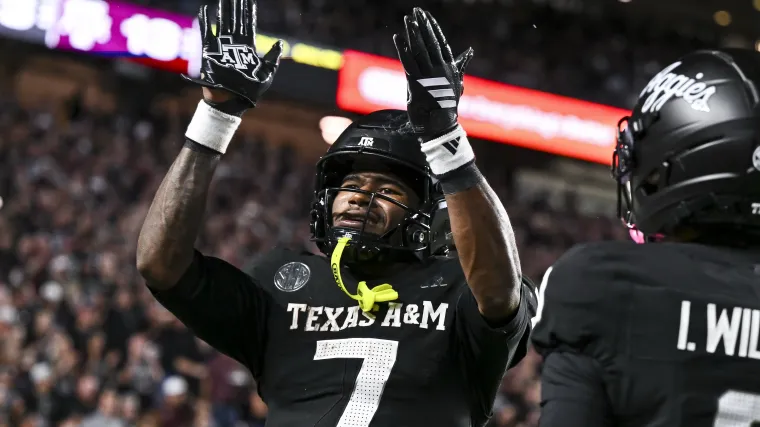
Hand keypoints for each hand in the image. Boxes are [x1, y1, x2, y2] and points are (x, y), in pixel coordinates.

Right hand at [182, 0, 282, 113]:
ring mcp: (222, 47)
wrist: (232, 100)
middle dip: (235, 6)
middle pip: (235, 20)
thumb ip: (272, 58)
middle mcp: (235, 44)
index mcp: (248, 47)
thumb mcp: (266, 74)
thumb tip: (279, 42)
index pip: (248, 24)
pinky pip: (207, 33)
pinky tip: (205, 10)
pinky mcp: (210, 52)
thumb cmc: (251, 91)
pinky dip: (205, 21)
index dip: (248, 12)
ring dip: (222, 10)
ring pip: (222, 23)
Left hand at [393, 8, 472, 136]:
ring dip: (412, 33)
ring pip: (419, 50)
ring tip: (408, 19)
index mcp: (449, 68)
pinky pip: (408, 63)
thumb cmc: (447, 107)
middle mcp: (440, 70)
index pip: (441, 43)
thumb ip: (460, 66)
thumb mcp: (456, 84)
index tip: (427, 16)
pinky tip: (398, 37)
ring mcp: (429, 76)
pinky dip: (402, 49)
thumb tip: (469, 52)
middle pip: (429, 43)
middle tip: (416, 11)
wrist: (440, 127)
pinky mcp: (417, 84)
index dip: (433, 28)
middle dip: (422, 26)